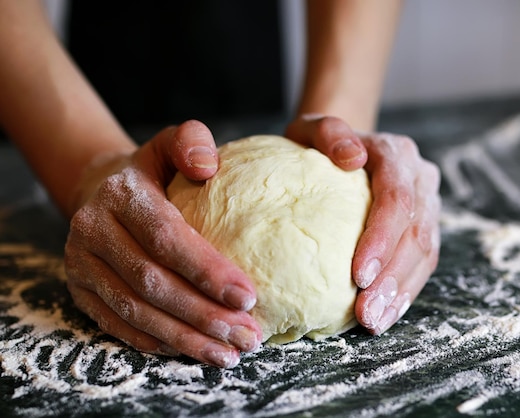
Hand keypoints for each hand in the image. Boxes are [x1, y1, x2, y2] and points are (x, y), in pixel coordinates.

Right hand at [64, 120, 261, 367]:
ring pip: (135, 311)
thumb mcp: (169, 144)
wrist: (100, 190)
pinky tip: (192, 351)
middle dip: (203, 315)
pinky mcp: (80, 290)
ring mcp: (82, 265)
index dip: (207, 270)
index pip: (166, 238)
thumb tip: (209, 165)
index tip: (248, 297)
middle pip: (152, 283)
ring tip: (229, 353)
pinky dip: (156, 342)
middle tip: (248, 336)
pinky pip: (117, 324)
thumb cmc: (152, 173)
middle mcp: (93, 231)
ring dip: (185, 338)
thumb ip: (190, 141)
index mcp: (121, 196)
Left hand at [285, 115, 440, 334]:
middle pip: (416, 232)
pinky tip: (385, 314)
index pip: (397, 198)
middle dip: (392, 278)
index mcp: (396, 154)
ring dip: (401, 292)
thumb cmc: (319, 143)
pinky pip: (422, 262)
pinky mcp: (423, 226)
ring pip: (425, 253)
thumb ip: (329, 132)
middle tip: (366, 314)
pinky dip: (405, 291)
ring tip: (375, 322)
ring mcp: (426, 203)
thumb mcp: (312, 128)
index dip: (382, 238)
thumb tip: (350, 158)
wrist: (341, 147)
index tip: (358, 275)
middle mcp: (420, 178)